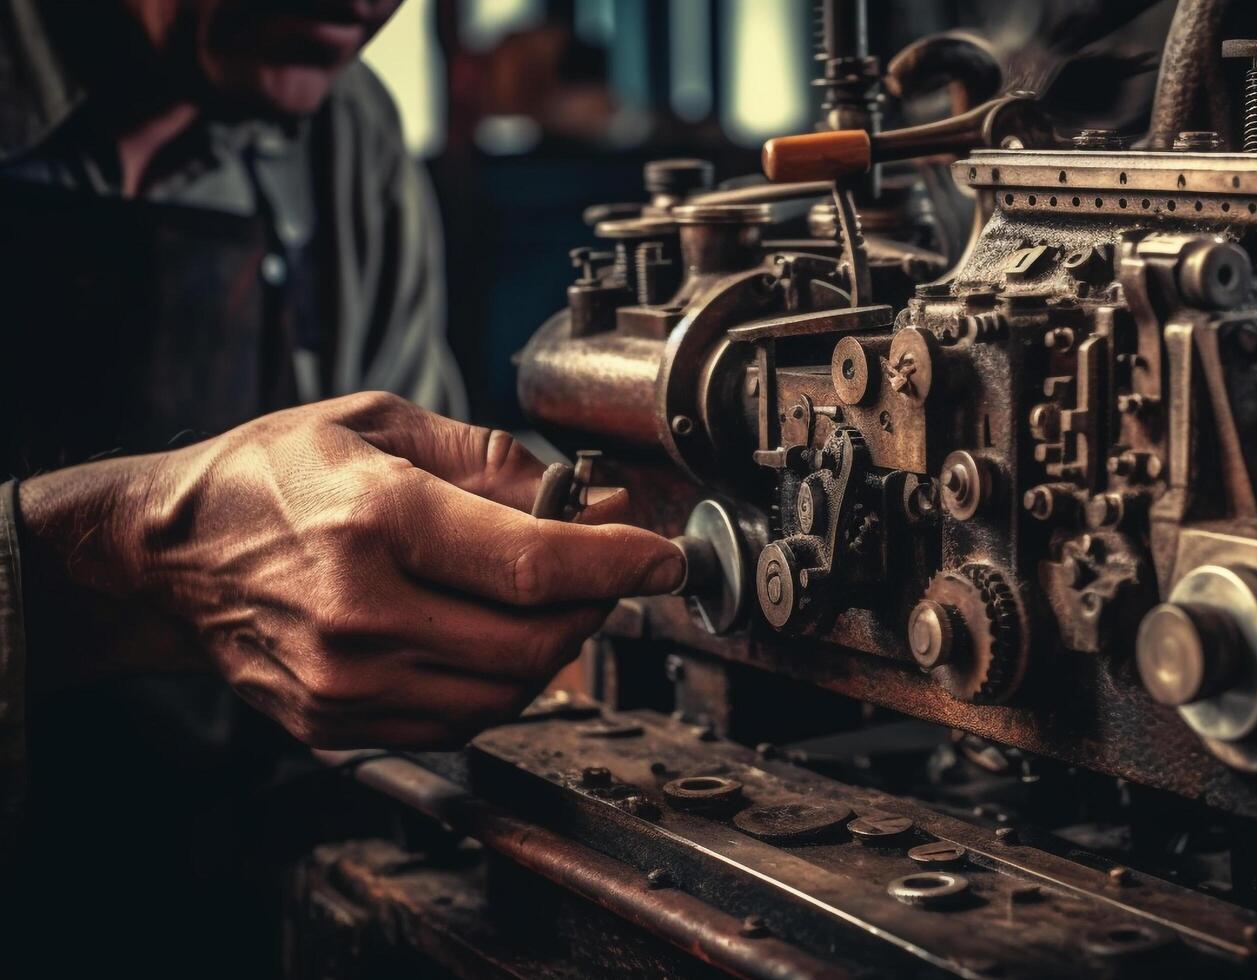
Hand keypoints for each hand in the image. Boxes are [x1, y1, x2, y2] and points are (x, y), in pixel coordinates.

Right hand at [19, 391, 682, 747]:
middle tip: (608, 573)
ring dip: (556, 650)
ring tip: (548, 602)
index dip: (621, 564)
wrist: (169, 555)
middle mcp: (362, 613)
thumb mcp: (382, 425)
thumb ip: (493, 460)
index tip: (663, 557)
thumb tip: (590, 502)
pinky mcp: (336, 724)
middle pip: (537, 642)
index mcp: (378, 522)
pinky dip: (501, 686)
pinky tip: (492, 639)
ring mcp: (346, 682)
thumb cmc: (272, 477)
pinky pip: (460, 722)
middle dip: (597, 608)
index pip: (538, 566)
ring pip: (509, 694)